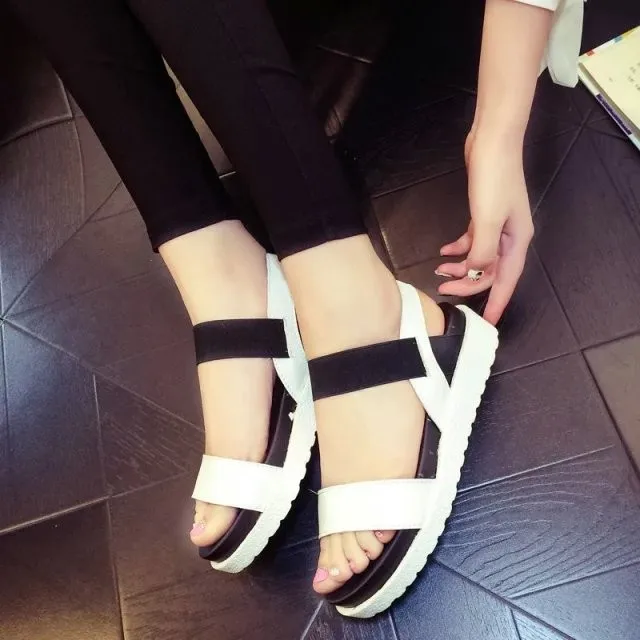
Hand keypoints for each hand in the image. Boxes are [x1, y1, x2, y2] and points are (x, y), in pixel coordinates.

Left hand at [436, 131, 533, 324]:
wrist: (492, 142)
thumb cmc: (493, 180)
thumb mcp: (487, 221)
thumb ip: (482, 252)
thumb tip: (476, 273)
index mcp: (516, 241)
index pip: (506, 281)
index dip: (496, 303)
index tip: (487, 322)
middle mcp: (510, 237)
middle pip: (489, 271)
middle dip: (468, 284)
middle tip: (444, 292)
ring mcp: (497, 225)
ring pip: (479, 257)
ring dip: (461, 267)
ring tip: (440, 271)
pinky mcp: (484, 213)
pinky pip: (473, 240)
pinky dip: (459, 248)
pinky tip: (444, 250)